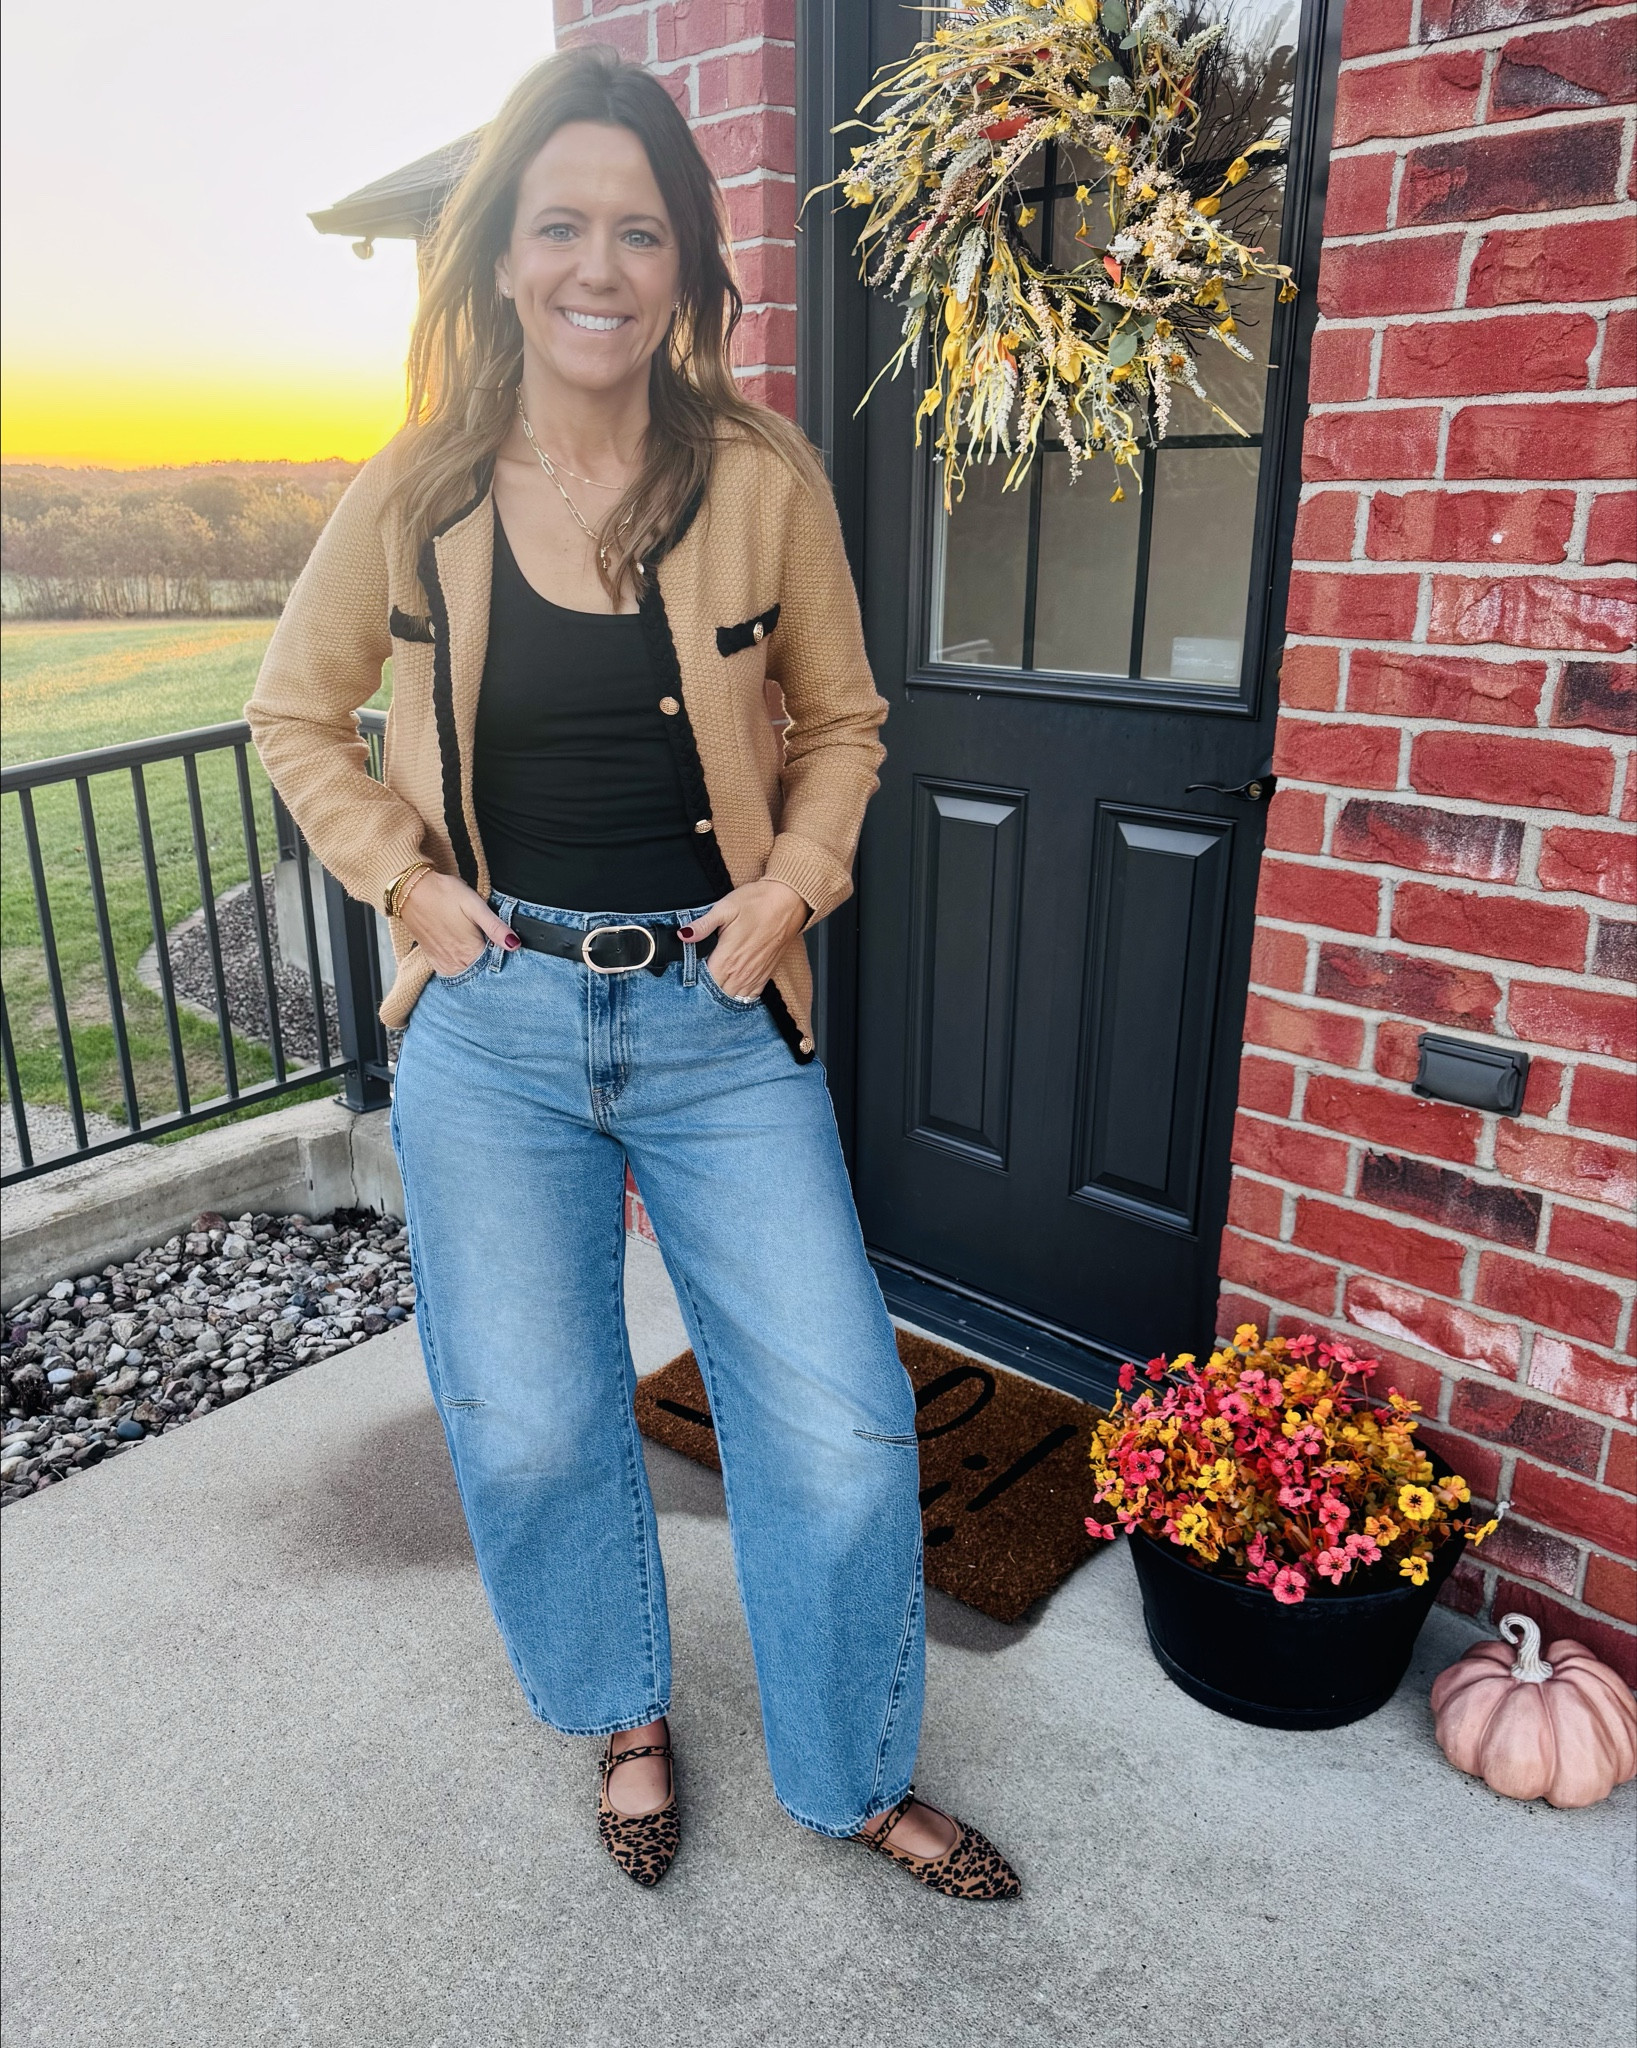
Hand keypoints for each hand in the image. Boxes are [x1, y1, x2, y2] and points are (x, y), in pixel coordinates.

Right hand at [398, 872, 516, 976]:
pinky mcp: (432, 959)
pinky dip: (460, 969)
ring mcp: (443, 963)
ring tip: (479, 953)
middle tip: (494, 951)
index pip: (494, 967)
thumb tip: (514, 944)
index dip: (504, 960)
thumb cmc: (444, 894)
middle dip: (490, 967)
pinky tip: (464, 958)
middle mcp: (456, 962)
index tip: (507, 950)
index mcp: (470, 951)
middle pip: (480, 974)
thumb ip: (495, 927)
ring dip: (475, 969)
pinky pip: (450, 973)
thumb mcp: (475, 905)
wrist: (410, 891)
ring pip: (466, 975)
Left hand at [684, 879, 807, 998]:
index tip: (690, 971)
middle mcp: (740, 972)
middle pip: (717, 993)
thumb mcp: (724, 908)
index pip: (704, 982)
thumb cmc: (757, 902)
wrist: (788, 902)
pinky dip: (740, 994)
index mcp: (727, 958)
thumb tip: (683, 935)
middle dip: (706, 988)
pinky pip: (750, 996)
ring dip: (722, 993)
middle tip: (699, 977)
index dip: (694, 980)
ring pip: (732, 997)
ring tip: (714, 982)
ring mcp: (754, 975)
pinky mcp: (766, 974)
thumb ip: (703, 925)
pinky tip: (733, 986)